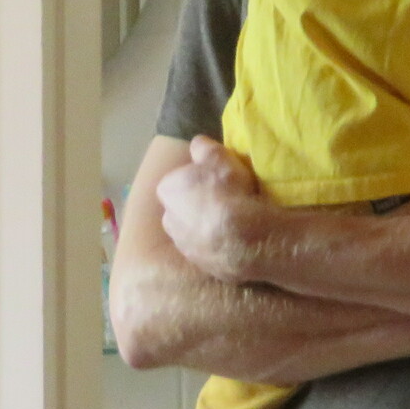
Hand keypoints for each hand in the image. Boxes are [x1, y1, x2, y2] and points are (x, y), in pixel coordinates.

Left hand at [155, 137, 270, 282]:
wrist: (242, 237)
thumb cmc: (227, 190)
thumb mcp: (218, 156)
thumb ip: (203, 147)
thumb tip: (197, 144)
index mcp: (166, 190)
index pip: (179, 181)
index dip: (200, 180)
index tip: (218, 180)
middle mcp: (167, 219)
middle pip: (184, 207)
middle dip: (200, 205)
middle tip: (226, 201)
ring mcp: (182, 245)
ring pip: (194, 231)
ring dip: (208, 227)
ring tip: (234, 222)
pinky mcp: (199, 264)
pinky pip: (208, 250)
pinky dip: (218, 245)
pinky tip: (237, 239)